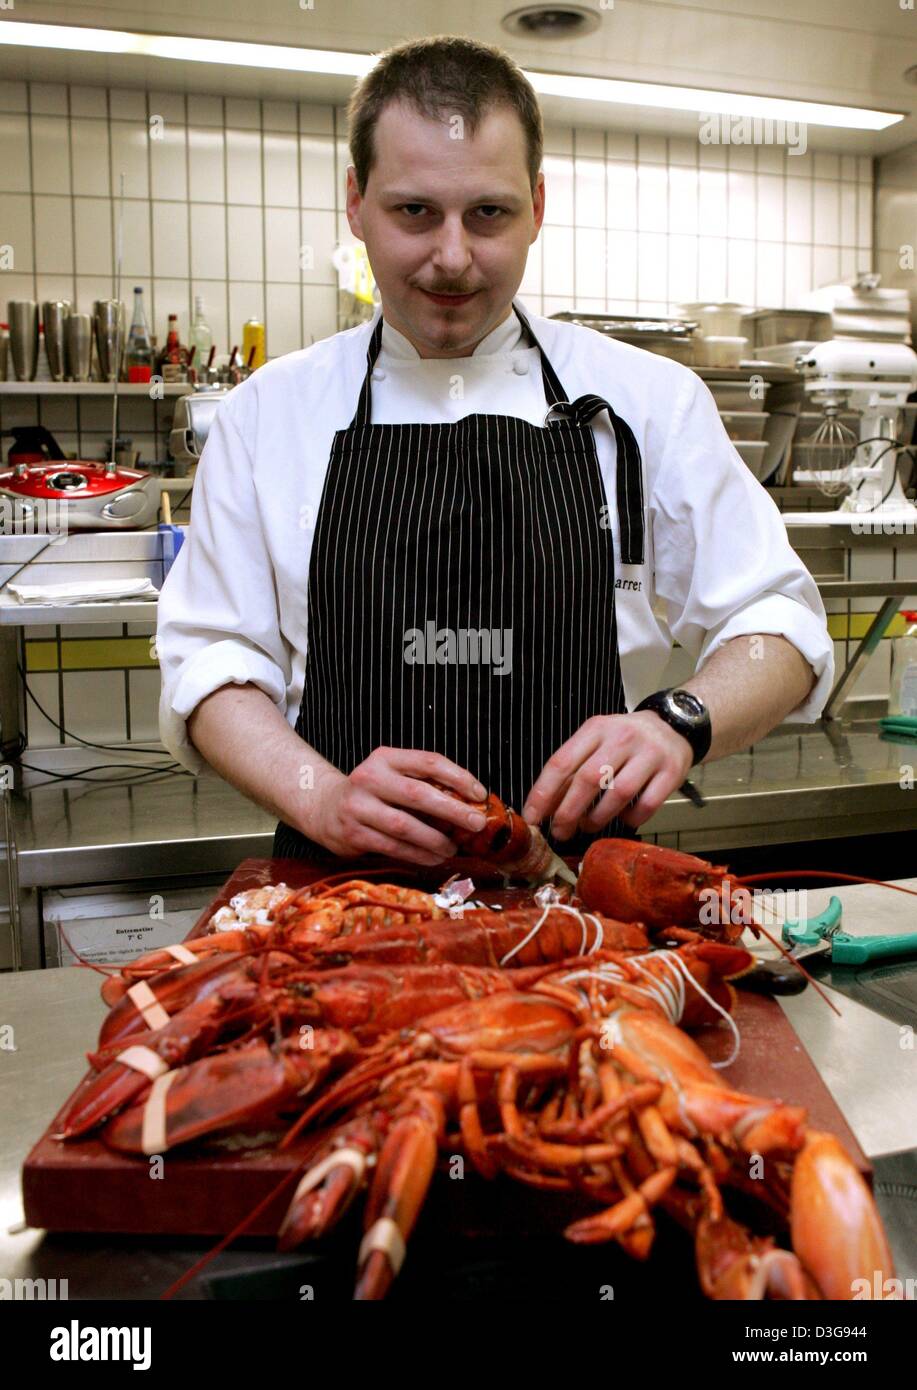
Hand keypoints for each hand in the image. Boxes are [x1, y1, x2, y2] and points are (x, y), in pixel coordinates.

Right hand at [306, 747, 488, 866]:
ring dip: (436, 840)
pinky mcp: (353, 833)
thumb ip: (423, 784)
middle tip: (477, 823)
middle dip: (453, 810)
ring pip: (405, 826)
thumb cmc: (373, 793)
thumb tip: (469, 804)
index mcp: (385, 758)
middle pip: (418, 794)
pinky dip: (418, 855)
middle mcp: (369, 778)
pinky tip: (433, 858)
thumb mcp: (392, 776)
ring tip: (453, 848)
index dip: (458, 777)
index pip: (428, 762)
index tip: (479, 794)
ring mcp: (358, 806)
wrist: (325, 808)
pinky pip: (393, 847)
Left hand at [522, 712, 693, 837]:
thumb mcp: (596, 742)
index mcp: (596, 729)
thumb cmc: (626, 740)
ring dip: (597, 818)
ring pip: (618, 794)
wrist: (674, 726)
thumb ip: (573, 769)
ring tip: (588, 825)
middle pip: (588, 779)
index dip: (543, 793)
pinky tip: (623, 818)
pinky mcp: (671, 772)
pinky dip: (630, 818)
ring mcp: (649, 754)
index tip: (532, 817)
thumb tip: (546, 806)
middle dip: (568, 812)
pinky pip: (646, 804)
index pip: (562, 761)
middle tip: (559, 831)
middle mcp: (622, 738)